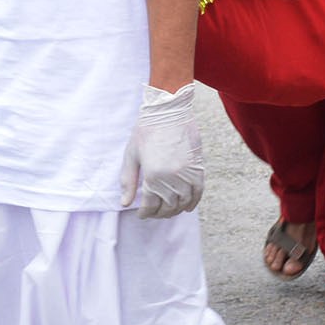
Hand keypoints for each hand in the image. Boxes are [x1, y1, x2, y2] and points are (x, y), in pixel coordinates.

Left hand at [121, 83, 205, 217]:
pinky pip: (198, 192)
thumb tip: (125, 204)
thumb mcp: (131, 156)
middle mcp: (172, 177)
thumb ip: (128, 182)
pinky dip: (193, 202)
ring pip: (184, 202)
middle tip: (154, 212)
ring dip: (176, 210)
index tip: (142, 213)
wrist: (168, 110)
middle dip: (159, 214)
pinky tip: (186, 206)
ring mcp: (187, 173)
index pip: (151, 205)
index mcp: (153, 175)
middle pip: (168, 206)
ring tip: (168, 210)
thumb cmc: (146, 131)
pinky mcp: (198, 167)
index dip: (145, 213)